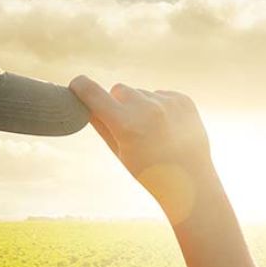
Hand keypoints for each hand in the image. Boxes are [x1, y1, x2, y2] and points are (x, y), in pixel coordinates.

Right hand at [69, 75, 215, 206]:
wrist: (190, 182)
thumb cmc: (148, 172)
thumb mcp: (119, 152)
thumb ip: (100, 124)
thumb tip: (83, 103)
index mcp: (126, 125)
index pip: (93, 93)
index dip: (80, 86)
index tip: (75, 85)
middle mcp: (147, 108)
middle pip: (119, 89)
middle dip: (117, 102)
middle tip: (126, 126)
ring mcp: (168, 102)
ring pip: (140, 92)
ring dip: (140, 106)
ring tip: (152, 133)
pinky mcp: (183, 99)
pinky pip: (160, 95)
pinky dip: (159, 107)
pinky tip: (167, 129)